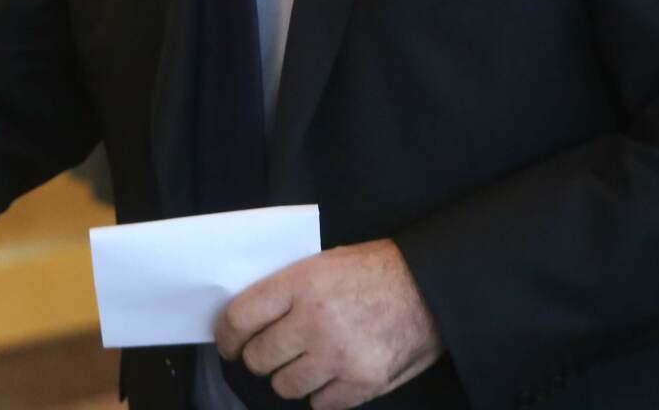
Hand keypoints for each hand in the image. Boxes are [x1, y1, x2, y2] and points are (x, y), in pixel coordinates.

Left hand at [214, 239, 443, 409]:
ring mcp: (338, 355)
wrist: (431, 286)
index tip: (229, 343)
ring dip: (290, 377)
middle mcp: (315, 321)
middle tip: (271, 352)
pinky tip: (333, 374)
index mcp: (302, 283)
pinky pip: (320, 404)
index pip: (240, 317)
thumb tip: (249, 318)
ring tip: (307, 362)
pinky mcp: (362, 383)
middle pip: (258, 358)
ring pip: (285, 386)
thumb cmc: (377, 271)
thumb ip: (288, 289)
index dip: (226, 335)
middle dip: (260, 357)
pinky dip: (323, 394)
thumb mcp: (325, 262)